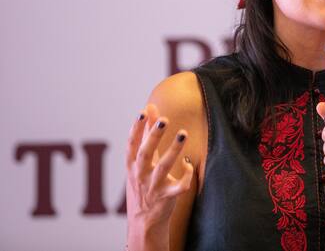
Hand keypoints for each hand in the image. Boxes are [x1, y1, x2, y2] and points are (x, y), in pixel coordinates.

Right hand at [126, 103, 192, 233]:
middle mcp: (140, 175)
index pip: (131, 144)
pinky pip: (178, 187)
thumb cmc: (143, 182)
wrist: (143, 221)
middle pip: (145, 154)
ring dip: (173, 151)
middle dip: (154, 137)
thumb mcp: (140, 160)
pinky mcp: (166, 197)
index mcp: (132, 165)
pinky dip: (185, 176)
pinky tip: (188, 164)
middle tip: (164, 119)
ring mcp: (153, 187)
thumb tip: (149, 107)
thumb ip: (146, 133)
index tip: (143, 112)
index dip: (136, 128)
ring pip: (163, 168)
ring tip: (183, 134)